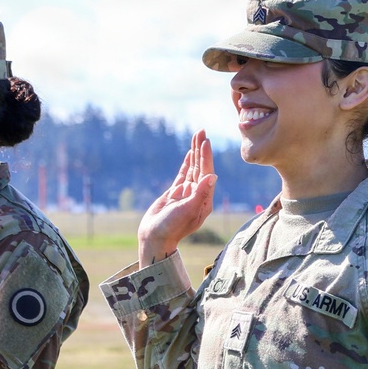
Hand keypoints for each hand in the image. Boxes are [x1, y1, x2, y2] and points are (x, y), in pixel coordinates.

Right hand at [138, 130, 216, 266]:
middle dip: (201, 150)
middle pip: (201, 168)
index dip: (206, 157)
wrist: (155, 237)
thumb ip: (200, 193)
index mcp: (204, 201)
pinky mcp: (176, 194)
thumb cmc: (171, 227)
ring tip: (197, 136)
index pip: (206, 173)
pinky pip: (183, 175)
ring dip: (195, 153)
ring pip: (192, 169)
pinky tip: (190, 153)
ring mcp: (187, 194)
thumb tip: (212, 175)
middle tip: (201, 131)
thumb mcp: (187, 210)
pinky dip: (187, 163)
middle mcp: (198, 196)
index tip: (205, 142)